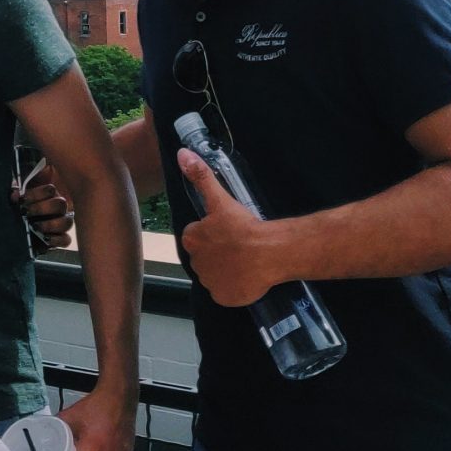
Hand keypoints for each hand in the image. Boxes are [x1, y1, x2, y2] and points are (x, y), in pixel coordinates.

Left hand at [11, 163, 74, 252]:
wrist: (20, 232)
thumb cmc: (21, 211)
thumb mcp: (19, 202)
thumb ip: (17, 196)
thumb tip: (14, 195)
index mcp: (51, 195)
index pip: (50, 190)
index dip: (35, 194)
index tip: (21, 200)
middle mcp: (60, 208)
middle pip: (61, 204)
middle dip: (41, 208)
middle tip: (25, 212)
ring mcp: (63, 223)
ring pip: (67, 222)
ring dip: (50, 224)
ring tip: (34, 227)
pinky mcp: (62, 239)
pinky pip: (66, 240)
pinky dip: (56, 240)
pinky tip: (45, 239)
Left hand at [178, 148, 284, 307]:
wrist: (268, 253)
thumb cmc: (244, 226)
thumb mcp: (220, 199)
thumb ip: (200, 176)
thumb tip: (182, 153)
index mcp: (192, 239)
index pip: (197, 236)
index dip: (213, 233)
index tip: (228, 231)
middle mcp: (196, 263)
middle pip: (205, 256)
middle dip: (218, 251)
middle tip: (237, 246)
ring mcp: (209, 283)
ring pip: (215, 274)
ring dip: (225, 269)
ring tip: (244, 261)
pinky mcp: (223, 297)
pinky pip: (225, 292)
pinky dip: (234, 287)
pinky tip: (245, 277)